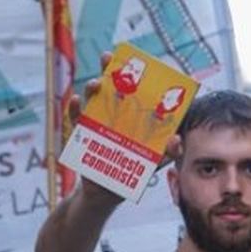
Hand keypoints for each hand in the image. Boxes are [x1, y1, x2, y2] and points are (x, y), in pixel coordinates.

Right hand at [66, 53, 183, 202]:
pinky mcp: (82, 137)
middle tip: (107, 58)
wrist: (106, 193)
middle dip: (109, 72)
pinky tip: (75, 101)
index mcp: (133, 118)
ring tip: (96, 83)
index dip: (135, 75)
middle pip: (112, 89)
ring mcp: (97, 124)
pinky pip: (76, 121)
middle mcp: (114, 116)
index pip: (135, 92)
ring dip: (92, 89)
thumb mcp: (152, 164)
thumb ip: (166, 153)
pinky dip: (74, 110)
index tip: (138, 60)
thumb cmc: (132, 175)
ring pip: (93, 101)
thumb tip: (176, 139)